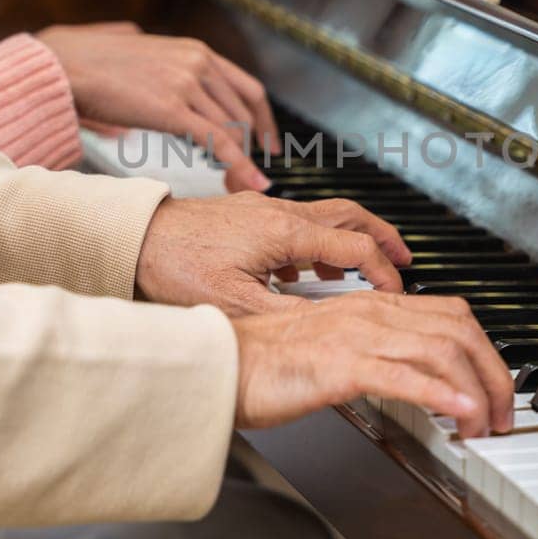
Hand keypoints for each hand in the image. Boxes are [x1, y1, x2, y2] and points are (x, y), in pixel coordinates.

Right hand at [38, 24, 279, 191]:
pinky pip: (218, 141)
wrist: (63, 66)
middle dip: (251, 149)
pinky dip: (240, 165)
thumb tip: (157, 63)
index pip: (247, 88)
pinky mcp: (173, 109)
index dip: (264, 120)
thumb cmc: (87, 59)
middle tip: (249, 173)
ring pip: (233, 130)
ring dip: (242, 161)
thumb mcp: (137, 47)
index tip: (269, 143)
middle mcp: (199, 62)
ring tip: (241, 184)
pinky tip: (249, 183)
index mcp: (195, 50)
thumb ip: (159, 58)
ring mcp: (188, 84)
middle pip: (243, 114)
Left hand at [135, 194, 413, 314]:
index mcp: (285, 232)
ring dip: (351, 238)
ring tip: (362, 266)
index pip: (355, 246)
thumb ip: (287, 315)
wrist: (134, 238)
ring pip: (325, 214)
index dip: (383, 270)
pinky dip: (317, 241)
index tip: (395, 290)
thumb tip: (326, 328)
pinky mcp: (247, 214)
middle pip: (350, 214)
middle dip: (383, 237)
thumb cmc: (173, 265)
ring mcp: (263, 209)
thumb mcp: (236, 304)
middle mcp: (278, 212)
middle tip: (403, 258)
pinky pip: (298, 222)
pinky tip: (305, 269)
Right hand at [232, 293, 513, 438]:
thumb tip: (411, 378)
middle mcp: (370, 313)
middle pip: (459, 329)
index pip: (451, 315)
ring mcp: (356, 336)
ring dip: (476, 390)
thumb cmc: (263, 364)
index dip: (485, 350)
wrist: (217, 364)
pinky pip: (404, 376)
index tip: (495, 387)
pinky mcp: (340, 366)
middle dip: (494, 372)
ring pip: (441, 350)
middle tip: (504, 413)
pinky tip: (461, 413)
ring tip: (487, 425)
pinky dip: (441, 394)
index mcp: (370, 306)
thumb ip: (370, 354)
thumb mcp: (330, 350)